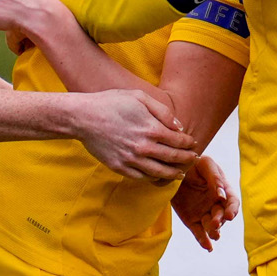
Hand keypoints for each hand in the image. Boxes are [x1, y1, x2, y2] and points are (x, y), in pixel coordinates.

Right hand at [72, 88, 191, 181]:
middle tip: (193, 158)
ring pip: (160, 172)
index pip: (178, 141)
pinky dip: (154, 178)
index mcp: (151, 129)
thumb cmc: (110, 103)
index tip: (192, 143)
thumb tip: (179, 127)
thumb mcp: (139, 97)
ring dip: (174, 173)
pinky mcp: (120, 167)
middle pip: (173, 158)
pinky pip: (142, 177)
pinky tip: (159, 175)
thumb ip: (163, 112)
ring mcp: (132, 160)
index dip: (188, 143)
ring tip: (180, 173)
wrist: (83, 118)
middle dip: (186, 159)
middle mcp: (144, 147)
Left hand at [170, 154, 236, 248]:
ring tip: (213, 234)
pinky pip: (199, 233)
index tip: (229, 215)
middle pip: (222, 216)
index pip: (233, 202)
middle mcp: (216, 205)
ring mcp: (204, 214)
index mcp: (224, 191)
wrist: (174, 169)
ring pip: (212, 227)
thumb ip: (215, 178)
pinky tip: (208, 247)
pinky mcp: (192, 221)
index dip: (232, 209)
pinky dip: (204, 241)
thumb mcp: (206, 164)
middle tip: (214, 223)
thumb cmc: (194, 164)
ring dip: (214, 232)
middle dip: (219, 221)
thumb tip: (221, 195)